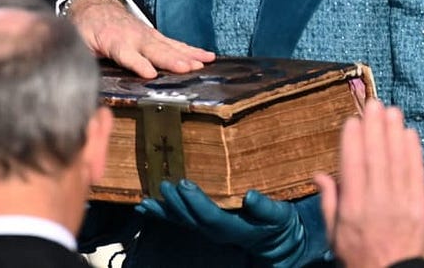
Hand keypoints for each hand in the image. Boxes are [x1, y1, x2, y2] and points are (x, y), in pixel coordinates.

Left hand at [66, 0, 212, 76]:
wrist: (94, 5)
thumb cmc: (87, 28)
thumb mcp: (79, 43)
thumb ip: (85, 58)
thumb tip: (85, 75)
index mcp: (113, 41)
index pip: (127, 55)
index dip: (138, 64)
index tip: (150, 73)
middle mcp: (134, 37)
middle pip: (154, 51)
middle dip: (171, 60)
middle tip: (187, 68)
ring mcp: (147, 35)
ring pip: (169, 46)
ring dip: (187, 55)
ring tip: (202, 63)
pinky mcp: (155, 36)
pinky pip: (175, 43)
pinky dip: (192, 50)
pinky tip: (207, 56)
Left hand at [137, 181, 313, 267]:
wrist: (275, 240)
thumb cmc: (278, 223)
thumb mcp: (279, 215)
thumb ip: (265, 208)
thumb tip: (251, 196)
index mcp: (235, 228)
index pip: (211, 216)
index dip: (196, 201)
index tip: (184, 185)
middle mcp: (216, 231)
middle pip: (191, 218)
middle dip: (175, 202)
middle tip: (162, 184)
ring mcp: (207, 229)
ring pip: (180, 220)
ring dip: (162, 210)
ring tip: (144, 201)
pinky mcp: (202, 224)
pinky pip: (179, 219)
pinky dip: (161, 212)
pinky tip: (145, 205)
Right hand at [314, 101, 423, 267]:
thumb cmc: (360, 257)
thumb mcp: (334, 234)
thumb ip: (329, 202)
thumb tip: (319, 175)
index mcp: (352, 208)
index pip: (352, 166)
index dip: (353, 141)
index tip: (352, 120)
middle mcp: (377, 202)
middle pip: (376, 158)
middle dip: (374, 128)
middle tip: (373, 104)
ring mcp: (401, 204)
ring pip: (396, 161)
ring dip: (393, 133)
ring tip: (391, 111)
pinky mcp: (421, 208)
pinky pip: (416, 175)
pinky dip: (413, 153)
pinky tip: (409, 135)